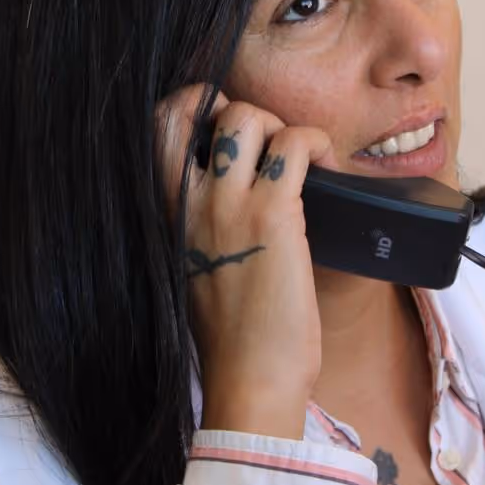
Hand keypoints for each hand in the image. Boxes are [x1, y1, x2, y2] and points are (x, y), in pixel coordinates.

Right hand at [155, 85, 337, 438]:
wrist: (249, 380)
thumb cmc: (229, 335)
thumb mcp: (192, 267)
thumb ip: (200, 225)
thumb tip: (233, 194)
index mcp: (166, 212)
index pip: (158, 124)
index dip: (191, 105)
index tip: (224, 125)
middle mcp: (189, 200)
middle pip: (195, 104)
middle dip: (233, 104)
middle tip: (266, 140)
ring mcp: (229, 204)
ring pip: (248, 116)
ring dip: (279, 126)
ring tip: (300, 158)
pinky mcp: (274, 215)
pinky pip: (296, 144)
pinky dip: (317, 143)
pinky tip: (326, 164)